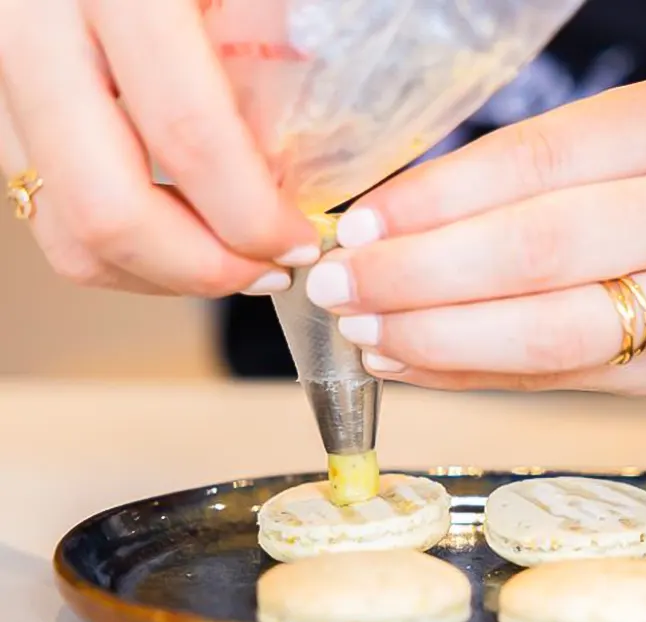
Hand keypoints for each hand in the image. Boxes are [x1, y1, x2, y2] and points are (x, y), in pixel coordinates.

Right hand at [0, 0, 316, 295]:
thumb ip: (269, 24)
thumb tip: (313, 144)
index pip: (187, 133)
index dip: (252, 212)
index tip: (304, 240)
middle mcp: (34, 27)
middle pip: (106, 207)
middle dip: (203, 268)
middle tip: (270, 271)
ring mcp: (0, 67)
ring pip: (62, 222)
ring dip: (159, 271)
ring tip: (233, 263)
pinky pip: (44, 201)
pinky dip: (120, 245)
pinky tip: (184, 232)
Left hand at [307, 77, 645, 404]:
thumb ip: (548, 180)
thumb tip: (396, 223)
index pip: (541, 157)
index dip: (438, 196)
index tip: (357, 222)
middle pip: (543, 247)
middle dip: (420, 273)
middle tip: (336, 286)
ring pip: (556, 329)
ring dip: (442, 336)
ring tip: (365, 333)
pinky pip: (568, 378)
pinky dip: (480, 375)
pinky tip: (417, 364)